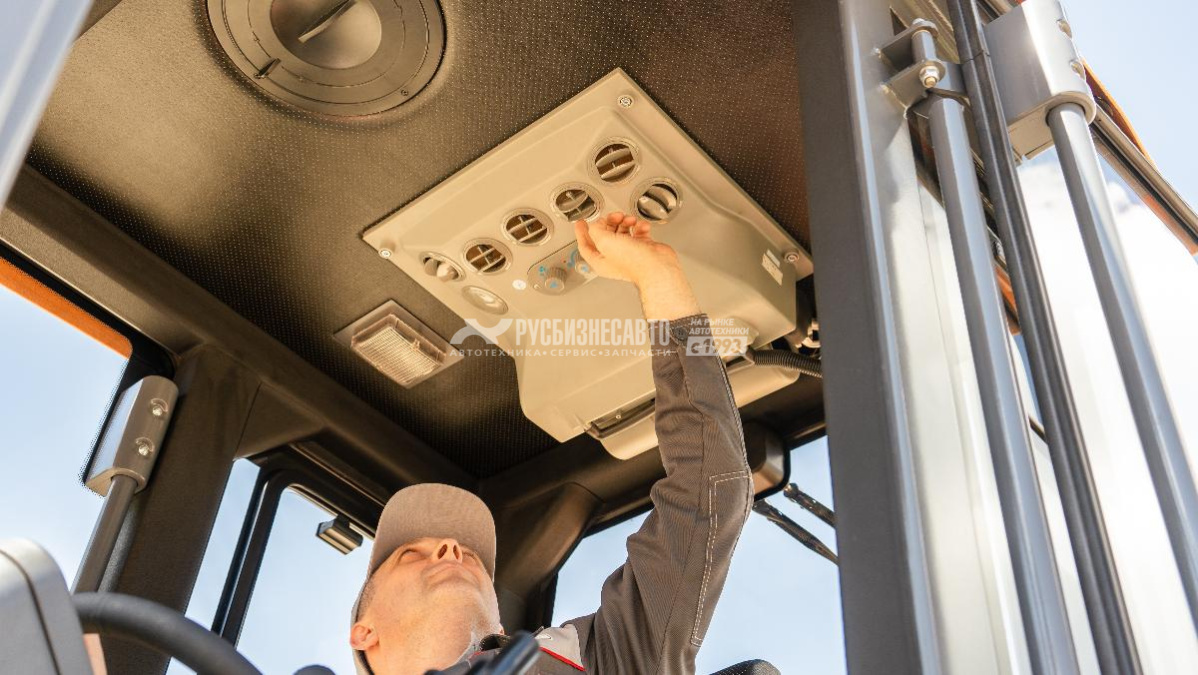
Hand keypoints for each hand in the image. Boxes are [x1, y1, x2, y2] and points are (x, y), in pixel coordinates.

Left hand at [574, 212, 700, 320]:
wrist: (657, 266)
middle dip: (609, 222)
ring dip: (625, 222)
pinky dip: (639, 226)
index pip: (585, 245)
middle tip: (614, 216)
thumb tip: (597, 224)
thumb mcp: (604, 242)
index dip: (581, 232)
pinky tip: (641, 226)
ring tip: (629, 220)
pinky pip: (638, 232)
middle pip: (605, 235)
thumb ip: (596, 230)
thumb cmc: (634, 262)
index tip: (580, 222)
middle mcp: (614, 258)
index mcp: (601, 260)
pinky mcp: (642, 247)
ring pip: (622, 231)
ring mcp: (629, 253)